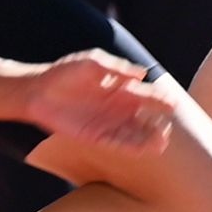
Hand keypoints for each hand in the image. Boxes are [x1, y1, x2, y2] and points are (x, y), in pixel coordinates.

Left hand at [25, 50, 174, 151]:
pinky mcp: (96, 136)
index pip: (146, 95)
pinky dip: (131, 146)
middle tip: (168, 128)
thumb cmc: (65, 72)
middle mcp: (118, 107)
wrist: (38, 92)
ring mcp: (108, 123)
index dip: (160, 100)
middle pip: (145, 117)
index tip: (172, 104)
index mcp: (121, 88)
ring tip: (161, 142)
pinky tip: (143, 149)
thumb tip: (142, 73)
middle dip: (158, 123)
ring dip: (148, 138)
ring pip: (135, 133)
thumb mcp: (92, 62)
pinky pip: (117, 143)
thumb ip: (117, 68)